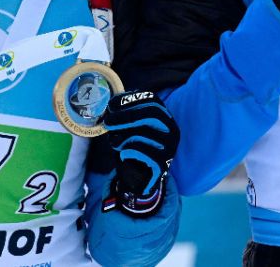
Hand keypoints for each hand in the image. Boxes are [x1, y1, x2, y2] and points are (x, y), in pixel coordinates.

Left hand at [101, 91, 178, 215]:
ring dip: (124, 136)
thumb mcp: (129, 129)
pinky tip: (124, 153)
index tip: (112, 105)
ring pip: (145, 133)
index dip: (132, 100)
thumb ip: (124, 117)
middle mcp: (172, 130)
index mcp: (165, 118)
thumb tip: (112, 104)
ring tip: (113, 142)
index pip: (153, 101)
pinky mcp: (163, 163)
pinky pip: (144, 151)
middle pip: (152, 114)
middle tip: (108, 122)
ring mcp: (170, 147)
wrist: (139, 180)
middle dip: (126, 115)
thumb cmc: (133, 149)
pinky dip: (129, 150)